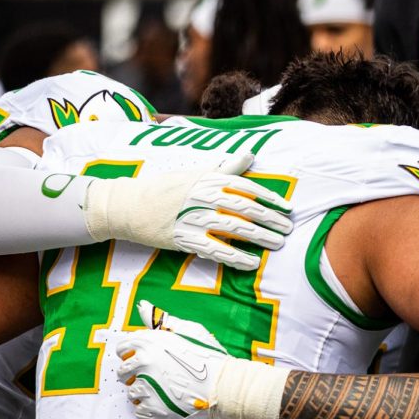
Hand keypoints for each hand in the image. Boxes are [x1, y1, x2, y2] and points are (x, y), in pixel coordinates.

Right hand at [83, 151, 292, 270]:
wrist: (129, 205)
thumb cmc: (166, 187)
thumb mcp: (195, 173)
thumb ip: (226, 168)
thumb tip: (249, 154)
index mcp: (208, 180)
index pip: (246, 187)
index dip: (269, 198)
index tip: (287, 207)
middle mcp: (204, 197)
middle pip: (245, 209)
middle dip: (270, 219)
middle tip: (288, 229)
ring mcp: (194, 219)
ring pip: (235, 229)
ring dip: (260, 238)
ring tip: (278, 244)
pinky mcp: (184, 239)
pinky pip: (215, 250)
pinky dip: (235, 258)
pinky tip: (252, 264)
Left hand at [113, 301, 230, 418]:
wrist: (225, 385)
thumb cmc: (209, 356)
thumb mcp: (189, 330)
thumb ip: (162, 320)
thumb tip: (142, 306)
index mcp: (148, 343)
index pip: (122, 349)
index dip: (132, 353)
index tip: (143, 358)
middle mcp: (143, 365)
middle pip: (123, 373)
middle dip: (135, 374)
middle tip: (156, 375)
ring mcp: (147, 390)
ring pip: (132, 394)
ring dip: (145, 393)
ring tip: (166, 389)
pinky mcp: (154, 411)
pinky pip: (140, 413)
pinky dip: (150, 410)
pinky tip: (165, 402)